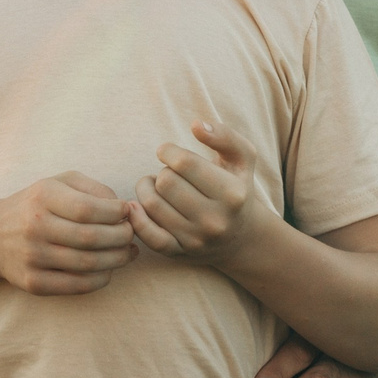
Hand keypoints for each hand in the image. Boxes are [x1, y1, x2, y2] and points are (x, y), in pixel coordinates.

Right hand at [0, 172, 137, 295]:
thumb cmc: (36, 205)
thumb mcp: (59, 183)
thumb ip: (94, 188)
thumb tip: (124, 210)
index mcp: (42, 196)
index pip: (89, 209)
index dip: (117, 213)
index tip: (128, 212)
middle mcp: (34, 226)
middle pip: (91, 238)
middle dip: (122, 237)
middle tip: (131, 235)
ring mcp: (32, 257)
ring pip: (88, 264)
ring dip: (117, 259)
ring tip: (127, 252)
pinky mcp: (32, 283)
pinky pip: (77, 286)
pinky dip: (101, 279)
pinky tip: (109, 270)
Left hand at [125, 121, 265, 263]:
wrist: (241, 237)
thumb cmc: (236, 187)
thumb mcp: (242, 158)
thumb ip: (224, 136)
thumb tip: (196, 124)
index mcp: (232, 194)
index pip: (183, 163)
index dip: (167, 151)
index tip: (168, 152)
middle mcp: (215, 221)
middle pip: (165, 182)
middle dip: (161, 171)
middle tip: (167, 173)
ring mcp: (196, 240)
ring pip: (151, 204)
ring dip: (146, 189)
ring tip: (156, 186)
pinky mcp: (178, 253)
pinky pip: (148, 236)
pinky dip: (136, 217)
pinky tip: (137, 205)